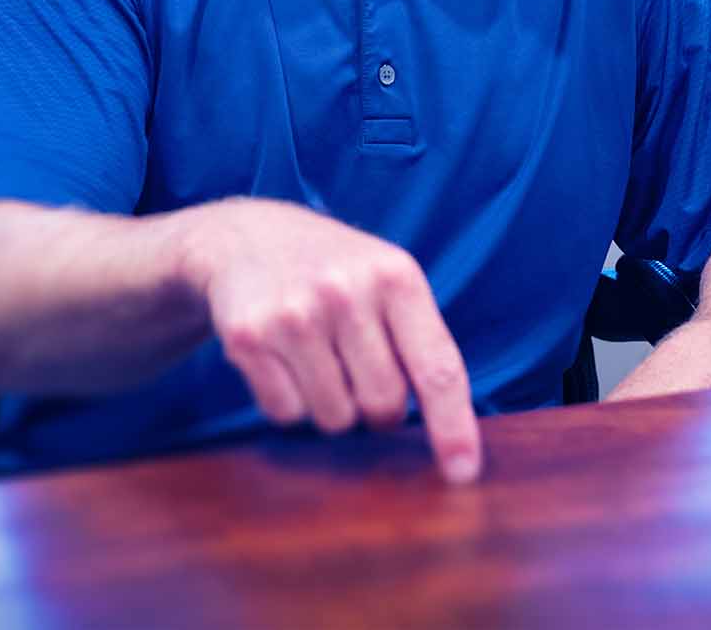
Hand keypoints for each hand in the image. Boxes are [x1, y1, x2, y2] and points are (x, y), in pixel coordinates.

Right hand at [179, 198, 482, 482]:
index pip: (437, 369)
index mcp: (395, 276)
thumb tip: (450, 436)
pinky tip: (283, 357)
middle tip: (360, 370)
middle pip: (383, 404)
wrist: (246, 236)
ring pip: (334, 418)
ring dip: (332, 404)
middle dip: (378, 407)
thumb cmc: (336, 271)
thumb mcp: (388, 279)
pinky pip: (286, 413)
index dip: (454, 427)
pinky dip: (289, 399)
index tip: (463, 474)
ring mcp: (293, 315)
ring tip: (319, 354)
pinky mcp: (248, 337)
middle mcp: (345, 292)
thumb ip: (421, 343)